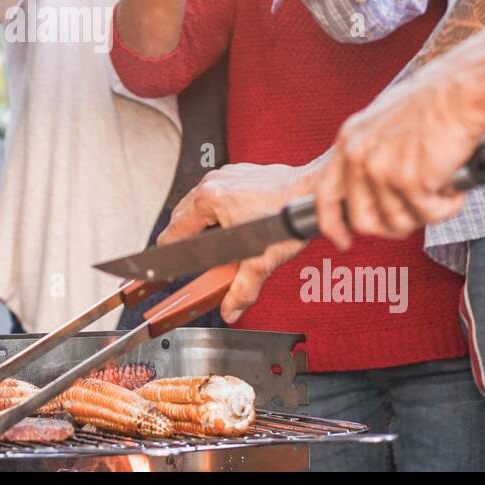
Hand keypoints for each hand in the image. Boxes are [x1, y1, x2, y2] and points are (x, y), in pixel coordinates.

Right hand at [158, 163, 323, 323]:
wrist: (312, 191)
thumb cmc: (290, 216)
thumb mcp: (262, 260)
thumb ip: (242, 289)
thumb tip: (230, 309)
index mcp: (210, 200)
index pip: (174, 231)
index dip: (172, 253)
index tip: (172, 266)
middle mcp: (213, 183)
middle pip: (182, 216)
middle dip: (186, 239)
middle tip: (196, 259)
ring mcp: (225, 176)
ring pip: (197, 204)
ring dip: (200, 224)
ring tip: (214, 242)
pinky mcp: (237, 174)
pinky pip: (215, 194)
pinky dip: (216, 211)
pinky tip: (230, 224)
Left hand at [312, 65, 484, 244]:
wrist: (462, 90)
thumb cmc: (434, 102)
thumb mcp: (384, 123)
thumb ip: (372, 154)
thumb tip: (375, 192)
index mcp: (349, 140)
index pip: (325, 194)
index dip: (332, 223)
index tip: (343, 240)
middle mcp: (358, 156)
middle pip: (362, 220)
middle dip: (391, 227)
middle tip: (416, 215)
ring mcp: (381, 170)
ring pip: (399, 223)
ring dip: (426, 214)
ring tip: (443, 190)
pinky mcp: (410, 181)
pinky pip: (429, 215)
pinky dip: (448, 207)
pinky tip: (456, 187)